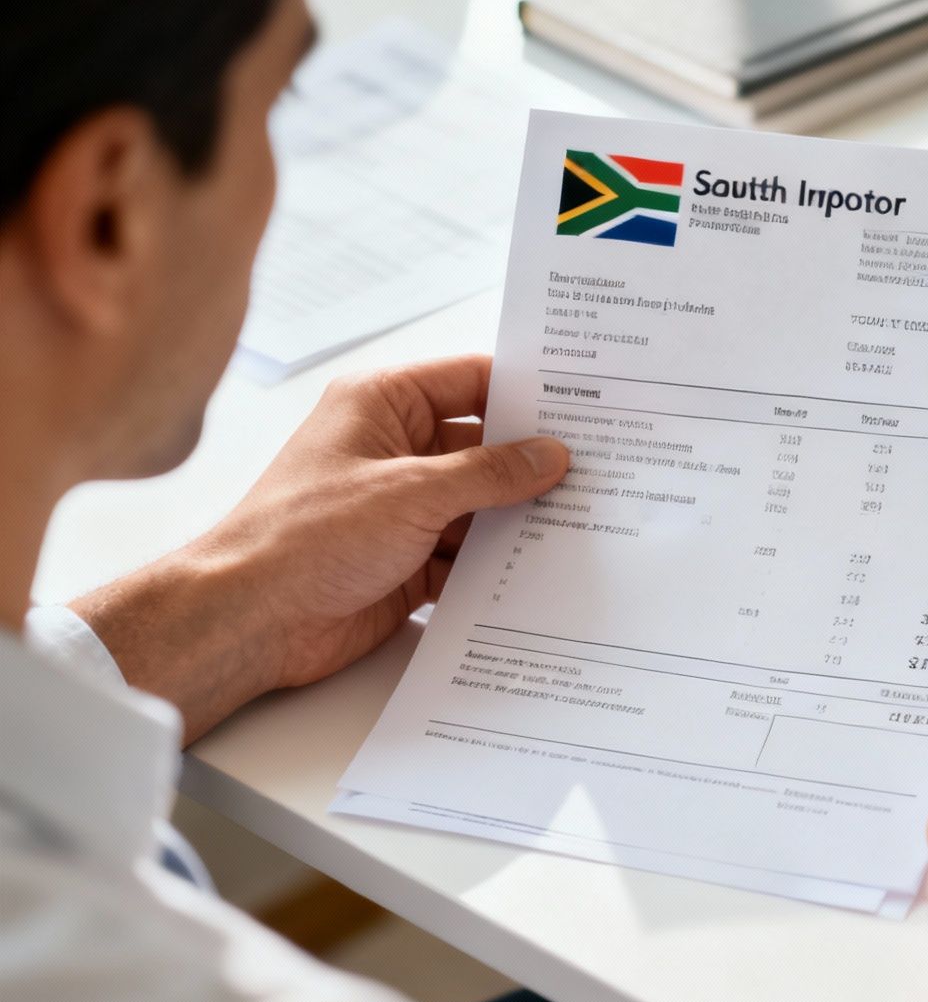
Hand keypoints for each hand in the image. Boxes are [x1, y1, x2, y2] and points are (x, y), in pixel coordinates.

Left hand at [71, 355, 568, 741]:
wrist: (249, 620)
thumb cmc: (304, 536)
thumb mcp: (411, 492)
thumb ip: (489, 473)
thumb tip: (550, 455)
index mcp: (383, 404)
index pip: (473, 381)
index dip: (529, 392)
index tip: (589, 405)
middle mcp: (394, 449)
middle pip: (485, 446)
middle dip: (535, 463)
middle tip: (603, 468)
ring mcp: (402, 507)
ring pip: (482, 503)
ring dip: (521, 517)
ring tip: (588, 521)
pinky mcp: (407, 559)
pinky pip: (470, 553)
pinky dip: (500, 562)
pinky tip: (545, 567)